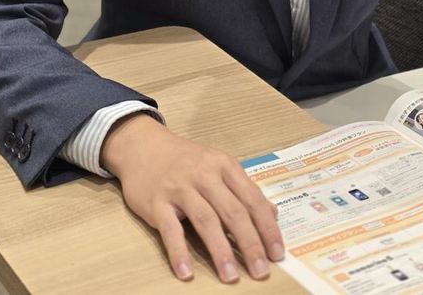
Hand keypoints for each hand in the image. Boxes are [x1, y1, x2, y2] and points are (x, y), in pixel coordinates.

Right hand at [101, 113, 283, 282]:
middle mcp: (205, 175)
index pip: (252, 199)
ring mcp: (180, 188)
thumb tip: (272, 215)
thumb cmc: (187, 161)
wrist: (144, 146)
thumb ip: (244, 190)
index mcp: (225, 166)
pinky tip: (186, 273)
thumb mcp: (219, 167)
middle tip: (261, 272)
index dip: (267, 227)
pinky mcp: (157, 202)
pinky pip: (170, 230)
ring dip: (220, 251)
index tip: (278, 252)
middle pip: (233, 212)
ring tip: (231, 277)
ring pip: (206, 221)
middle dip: (250, 244)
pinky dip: (179, 252)